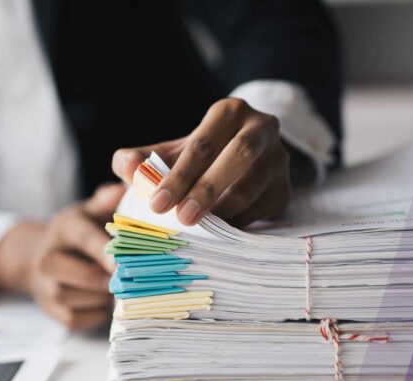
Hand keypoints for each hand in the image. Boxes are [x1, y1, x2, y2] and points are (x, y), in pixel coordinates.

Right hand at [0, 184, 124, 330]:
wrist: (44, 255)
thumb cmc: (80, 231)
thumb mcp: (91, 210)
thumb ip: (108, 200)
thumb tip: (125, 188)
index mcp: (64, 227)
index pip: (85, 238)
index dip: (105, 251)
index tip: (123, 262)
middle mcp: (48, 257)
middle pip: (81, 274)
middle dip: (109, 279)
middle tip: (131, 280)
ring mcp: (45, 286)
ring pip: (77, 298)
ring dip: (102, 298)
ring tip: (120, 291)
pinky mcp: (50, 310)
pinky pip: (75, 319)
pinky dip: (95, 315)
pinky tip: (105, 303)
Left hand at [112, 98, 290, 226]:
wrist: (237, 164)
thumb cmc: (196, 160)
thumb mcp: (167, 153)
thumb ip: (138, 158)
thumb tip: (127, 166)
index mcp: (229, 112)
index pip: (203, 143)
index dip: (179, 175)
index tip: (157, 204)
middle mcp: (261, 128)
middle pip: (237, 156)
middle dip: (207, 190)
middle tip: (183, 219)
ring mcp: (279, 159)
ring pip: (253, 187)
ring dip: (223, 212)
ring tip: (198, 230)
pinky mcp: (285, 188)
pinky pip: (263, 209)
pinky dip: (239, 223)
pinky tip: (218, 235)